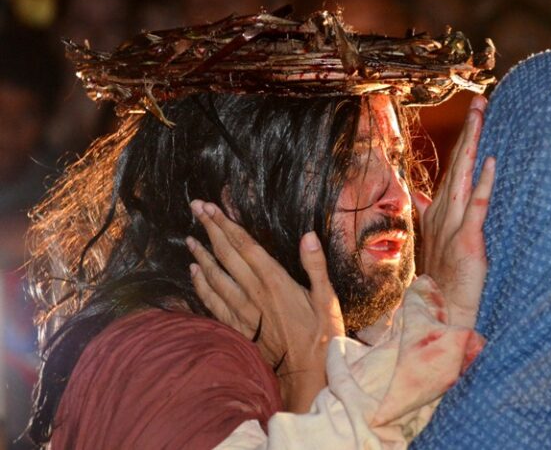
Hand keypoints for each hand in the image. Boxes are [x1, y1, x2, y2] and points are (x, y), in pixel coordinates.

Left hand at [186, 200, 343, 412]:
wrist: (306, 377)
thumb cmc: (322, 337)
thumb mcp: (327, 299)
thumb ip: (316, 266)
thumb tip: (308, 235)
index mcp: (276, 281)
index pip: (246, 246)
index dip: (227, 224)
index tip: (211, 207)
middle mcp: (254, 293)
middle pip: (227, 255)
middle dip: (210, 229)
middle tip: (196, 208)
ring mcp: (243, 312)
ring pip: (216, 277)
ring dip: (202, 255)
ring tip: (190, 237)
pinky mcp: (238, 328)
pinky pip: (213, 302)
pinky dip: (201, 285)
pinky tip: (194, 272)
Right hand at [413, 95, 494, 328]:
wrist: (442, 313)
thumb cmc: (442, 279)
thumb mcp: (435, 242)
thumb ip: (427, 214)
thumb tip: (418, 196)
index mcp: (438, 213)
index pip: (452, 169)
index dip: (463, 141)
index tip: (474, 115)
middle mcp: (443, 214)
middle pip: (457, 164)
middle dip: (469, 131)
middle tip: (481, 101)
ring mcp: (453, 226)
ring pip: (463, 176)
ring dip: (472, 144)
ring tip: (482, 115)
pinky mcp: (466, 241)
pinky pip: (476, 207)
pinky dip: (482, 184)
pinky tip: (490, 161)